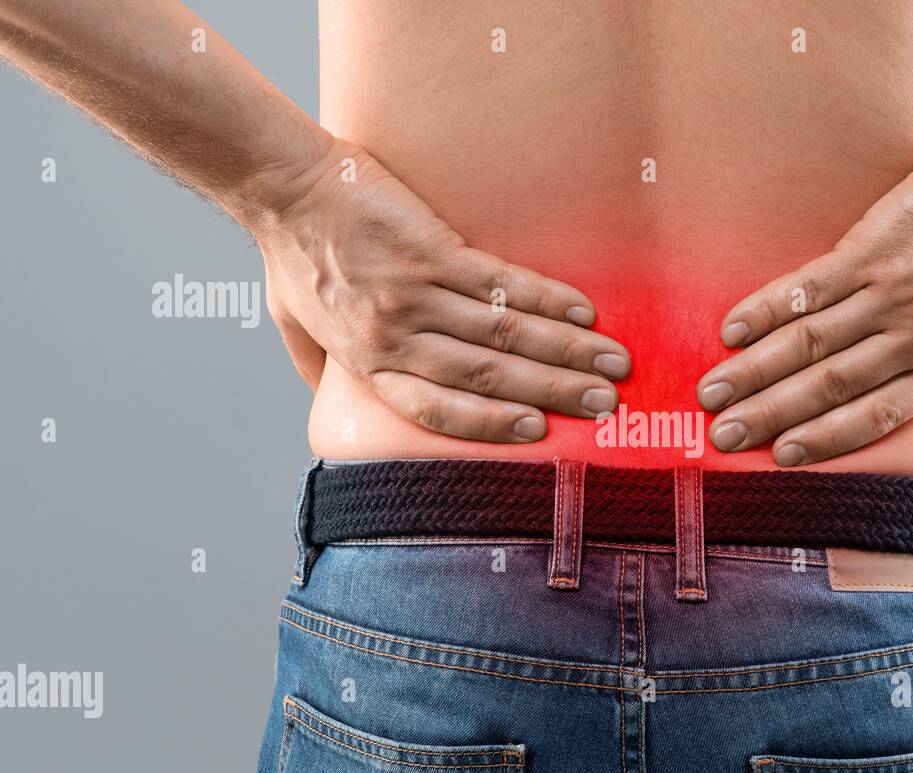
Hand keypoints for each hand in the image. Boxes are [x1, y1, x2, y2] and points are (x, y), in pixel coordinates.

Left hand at [250, 140, 630, 442]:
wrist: (283, 185)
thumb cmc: (291, 255)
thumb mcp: (295, 327)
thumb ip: (320, 367)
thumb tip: (328, 399)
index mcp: (369, 365)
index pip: (440, 410)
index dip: (492, 425)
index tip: (541, 432)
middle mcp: (397, 337)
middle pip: (488, 376)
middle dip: (554, 393)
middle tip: (604, 404)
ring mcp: (417, 293)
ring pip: (504, 333)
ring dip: (566, 350)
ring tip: (612, 363)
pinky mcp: (432, 250)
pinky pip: (501, 283)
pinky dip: (547, 299)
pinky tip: (583, 312)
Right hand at [696, 135, 912, 465]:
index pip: (876, 415)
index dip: (825, 438)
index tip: (783, 455)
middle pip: (826, 388)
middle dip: (768, 416)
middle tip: (723, 434)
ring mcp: (887, 296)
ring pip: (806, 348)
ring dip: (751, 373)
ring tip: (712, 393)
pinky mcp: (867, 253)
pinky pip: (803, 292)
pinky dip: (762, 312)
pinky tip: (729, 331)